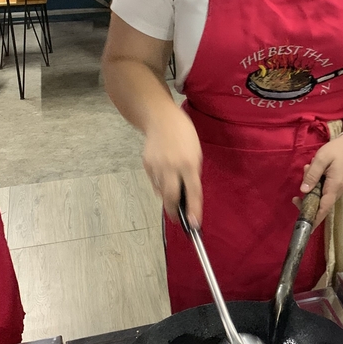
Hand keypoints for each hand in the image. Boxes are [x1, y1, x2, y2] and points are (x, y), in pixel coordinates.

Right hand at [143, 107, 202, 224]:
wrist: (160, 118)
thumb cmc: (183, 135)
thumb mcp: (195, 152)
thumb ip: (192, 173)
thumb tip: (187, 194)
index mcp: (189, 163)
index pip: (193, 192)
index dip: (194, 210)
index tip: (195, 225)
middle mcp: (172, 167)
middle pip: (172, 198)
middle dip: (175, 212)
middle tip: (179, 220)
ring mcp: (157, 166)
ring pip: (162, 192)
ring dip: (168, 198)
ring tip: (173, 195)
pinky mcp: (146, 165)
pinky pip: (155, 182)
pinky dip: (161, 186)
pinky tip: (165, 179)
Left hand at [295, 134, 342, 227]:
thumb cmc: (337, 151)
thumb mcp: (322, 159)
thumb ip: (312, 175)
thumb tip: (303, 191)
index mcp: (334, 187)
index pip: (324, 208)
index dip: (315, 219)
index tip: (307, 229)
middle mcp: (336, 192)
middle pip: (320, 206)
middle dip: (306, 204)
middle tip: (294, 199)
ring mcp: (336, 190)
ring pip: (319, 198)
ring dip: (309, 190)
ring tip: (307, 169)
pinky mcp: (333, 186)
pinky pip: (321, 191)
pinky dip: (313, 185)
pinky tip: (310, 169)